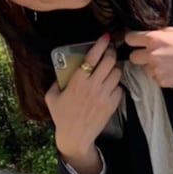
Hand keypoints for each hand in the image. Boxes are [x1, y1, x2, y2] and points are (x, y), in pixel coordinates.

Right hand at [45, 34, 122, 173]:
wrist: (75, 137)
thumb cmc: (61, 116)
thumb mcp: (52, 96)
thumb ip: (57, 80)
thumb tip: (62, 67)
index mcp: (77, 81)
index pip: (92, 57)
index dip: (100, 44)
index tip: (105, 36)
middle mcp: (93, 86)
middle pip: (109, 61)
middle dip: (111, 52)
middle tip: (109, 50)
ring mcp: (104, 95)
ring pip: (117, 73)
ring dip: (114, 68)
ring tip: (108, 69)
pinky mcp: (112, 104)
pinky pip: (120, 87)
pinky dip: (116, 84)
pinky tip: (109, 86)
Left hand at [125, 27, 172, 87]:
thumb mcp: (172, 31)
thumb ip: (155, 33)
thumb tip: (141, 36)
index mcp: (153, 38)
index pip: (129, 39)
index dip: (132, 40)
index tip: (136, 41)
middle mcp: (152, 54)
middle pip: (132, 57)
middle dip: (139, 55)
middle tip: (151, 54)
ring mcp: (156, 70)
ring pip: (144, 69)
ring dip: (151, 66)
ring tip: (167, 63)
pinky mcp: (163, 82)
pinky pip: (154, 78)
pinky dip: (160, 76)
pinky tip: (172, 70)